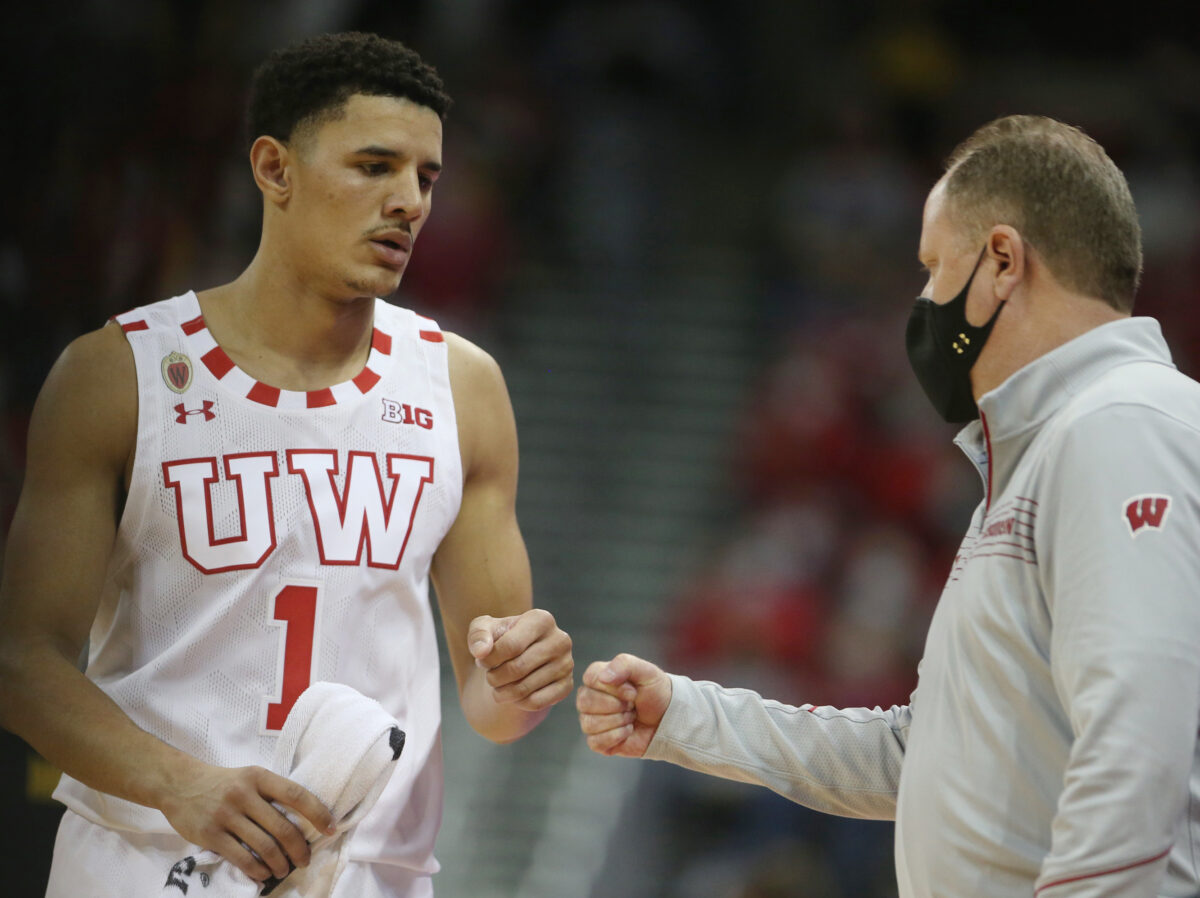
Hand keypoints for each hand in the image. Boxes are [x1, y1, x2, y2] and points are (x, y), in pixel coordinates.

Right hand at [158, 762, 334, 882]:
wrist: (179, 784)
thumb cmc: (223, 783)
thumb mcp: (249, 777)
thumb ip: (271, 793)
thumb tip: (303, 820)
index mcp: (259, 777)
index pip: (296, 794)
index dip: (317, 813)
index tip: (330, 828)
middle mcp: (244, 794)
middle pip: (282, 827)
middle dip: (299, 849)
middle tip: (305, 860)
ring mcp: (226, 815)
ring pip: (264, 847)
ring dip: (280, 864)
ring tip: (284, 870)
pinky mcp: (210, 835)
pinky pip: (241, 858)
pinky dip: (257, 870)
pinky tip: (263, 874)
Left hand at [468, 608, 573, 710]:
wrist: (519, 656)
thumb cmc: (501, 639)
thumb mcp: (484, 629)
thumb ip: (478, 635)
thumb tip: (481, 651)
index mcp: (542, 619)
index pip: (511, 646)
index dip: (489, 659)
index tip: (481, 661)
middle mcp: (560, 639)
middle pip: (517, 669)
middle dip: (494, 678)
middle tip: (489, 677)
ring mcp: (567, 664)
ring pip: (525, 689)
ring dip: (502, 693)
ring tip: (498, 686)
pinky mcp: (567, 686)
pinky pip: (536, 702)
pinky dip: (518, 703)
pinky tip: (514, 694)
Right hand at [577, 653, 672, 757]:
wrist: (668, 720)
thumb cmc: (656, 693)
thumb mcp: (647, 672)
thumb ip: (624, 664)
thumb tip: (603, 677)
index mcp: (599, 678)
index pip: (589, 679)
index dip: (613, 688)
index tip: (633, 692)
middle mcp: (591, 697)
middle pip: (584, 702)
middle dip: (616, 706)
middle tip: (632, 705)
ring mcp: (592, 720)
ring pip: (589, 723)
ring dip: (618, 721)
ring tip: (631, 717)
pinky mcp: (598, 741)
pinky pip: (595, 741)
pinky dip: (617, 736)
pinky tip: (628, 730)